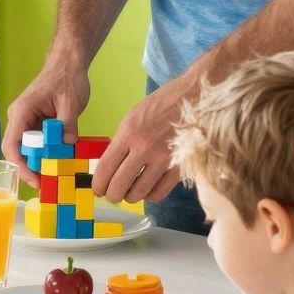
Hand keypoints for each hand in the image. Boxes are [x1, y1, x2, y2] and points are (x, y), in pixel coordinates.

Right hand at [2, 58, 90, 183]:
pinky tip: (57, 162)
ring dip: (37, 162)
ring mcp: (27, 120)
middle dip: (29, 168)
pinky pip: (37, 143)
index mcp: (22, 111)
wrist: (68, 64)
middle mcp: (19, 117)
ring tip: (52, 176)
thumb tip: (67, 145)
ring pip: (26, 148)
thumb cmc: (66, 77)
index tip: (34, 179)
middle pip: (16, 149)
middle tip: (46, 184)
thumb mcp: (70, 102)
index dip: (20, 164)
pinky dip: (45, 153)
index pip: (12, 144)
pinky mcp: (36, 123)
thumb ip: (67, 124)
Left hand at [92, 75, 192, 204]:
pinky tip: (149, 188)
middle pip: (119, 185)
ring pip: (138, 193)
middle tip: (112, 194)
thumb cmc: (163, 104)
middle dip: (112, 195)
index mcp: (129, 132)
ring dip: (131, 196)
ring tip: (131, 191)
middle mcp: (144, 147)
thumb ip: (121, 142)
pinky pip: (159, 192)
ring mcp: (163, 159)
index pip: (105, 168)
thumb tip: (110, 167)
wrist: (196, 97)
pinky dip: (150, 195)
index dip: (98, 184)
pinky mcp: (179, 167)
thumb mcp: (134, 117)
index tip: (98, 189)